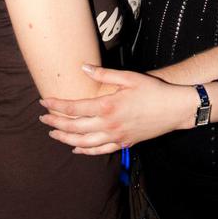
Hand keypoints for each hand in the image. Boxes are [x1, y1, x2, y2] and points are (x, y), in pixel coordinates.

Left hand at [39, 66, 195, 154]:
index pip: (74, 107)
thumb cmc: (153, 90)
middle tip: (42, 118)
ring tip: (53, 133)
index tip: (43, 101)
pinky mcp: (124, 142)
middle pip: (74, 127)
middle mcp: (109, 124)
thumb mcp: (129, 77)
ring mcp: (116, 136)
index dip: (57, 105)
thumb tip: (83, 68)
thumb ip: (104, 75)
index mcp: (108, 106)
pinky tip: (76, 148)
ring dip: (65, 139)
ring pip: (83, 142)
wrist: (175, 109)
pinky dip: (84, 151)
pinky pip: (99, 151)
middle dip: (55, 122)